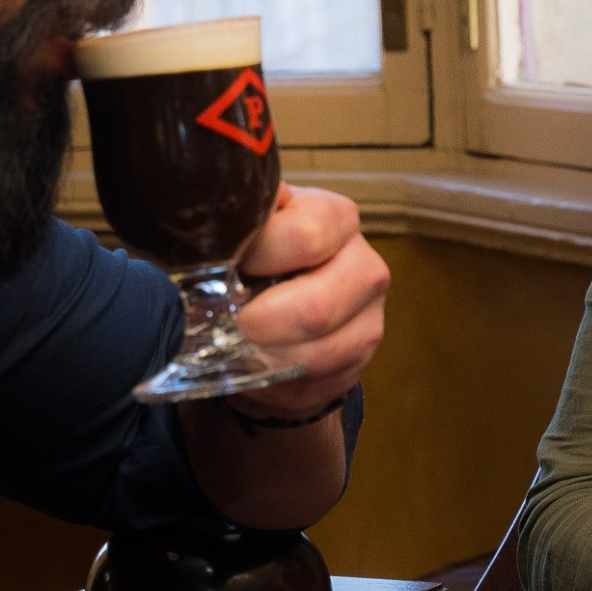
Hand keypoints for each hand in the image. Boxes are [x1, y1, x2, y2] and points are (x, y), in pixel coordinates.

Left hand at [233, 184, 388, 420]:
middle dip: (259, 323)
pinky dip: (277, 384)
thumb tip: (222, 205)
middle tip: (228, 324)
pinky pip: (315, 385)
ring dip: (266, 358)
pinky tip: (260, 367)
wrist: (277, 305)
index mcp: (336, 219)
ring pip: (315, 356)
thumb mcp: (247, 223)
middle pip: (315, 308)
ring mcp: (369, 320)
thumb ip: (242, 213)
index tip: (229, 266)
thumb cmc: (256, 255)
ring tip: (238, 348)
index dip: (258, 256)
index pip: (305, 235)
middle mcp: (365, 267)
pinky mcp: (359, 364)